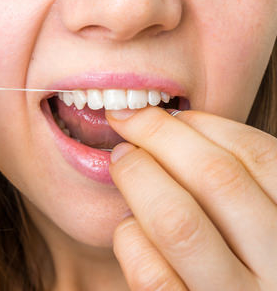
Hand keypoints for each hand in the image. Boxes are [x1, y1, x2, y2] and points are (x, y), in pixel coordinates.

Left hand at [106, 107, 276, 289]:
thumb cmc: (252, 271)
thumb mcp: (268, 228)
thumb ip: (245, 192)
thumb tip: (181, 129)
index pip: (262, 158)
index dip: (207, 125)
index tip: (169, 111)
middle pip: (218, 179)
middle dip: (161, 136)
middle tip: (128, 120)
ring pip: (178, 222)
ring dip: (139, 177)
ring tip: (121, 160)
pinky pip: (151, 273)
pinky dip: (131, 236)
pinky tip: (129, 225)